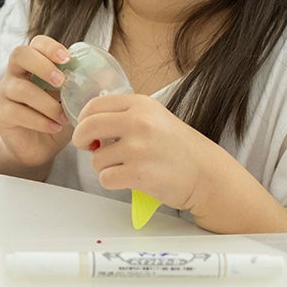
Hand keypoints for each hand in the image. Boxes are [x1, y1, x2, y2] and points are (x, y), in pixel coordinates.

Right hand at [0, 35, 74, 168]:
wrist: (36, 147)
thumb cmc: (54, 116)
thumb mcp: (69, 98)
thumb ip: (79, 86)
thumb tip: (105, 77)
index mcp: (33, 64)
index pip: (36, 43)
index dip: (50, 47)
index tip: (68, 58)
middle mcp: (15, 73)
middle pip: (20, 55)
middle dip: (43, 66)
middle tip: (62, 82)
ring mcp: (5, 93)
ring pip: (21, 88)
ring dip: (47, 103)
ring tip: (63, 116)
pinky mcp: (2, 115)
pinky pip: (18, 113)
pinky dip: (40, 121)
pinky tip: (55, 127)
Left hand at [71, 94, 217, 210]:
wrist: (205, 172)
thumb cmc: (178, 146)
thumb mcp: (154, 117)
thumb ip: (124, 116)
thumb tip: (90, 124)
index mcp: (141, 105)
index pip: (95, 105)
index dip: (84, 118)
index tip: (86, 128)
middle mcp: (139, 123)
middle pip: (88, 127)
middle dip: (81, 139)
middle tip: (88, 146)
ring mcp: (138, 149)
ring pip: (96, 158)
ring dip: (103, 165)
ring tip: (123, 166)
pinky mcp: (138, 174)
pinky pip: (105, 178)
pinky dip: (112, 181)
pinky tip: (127, 178)